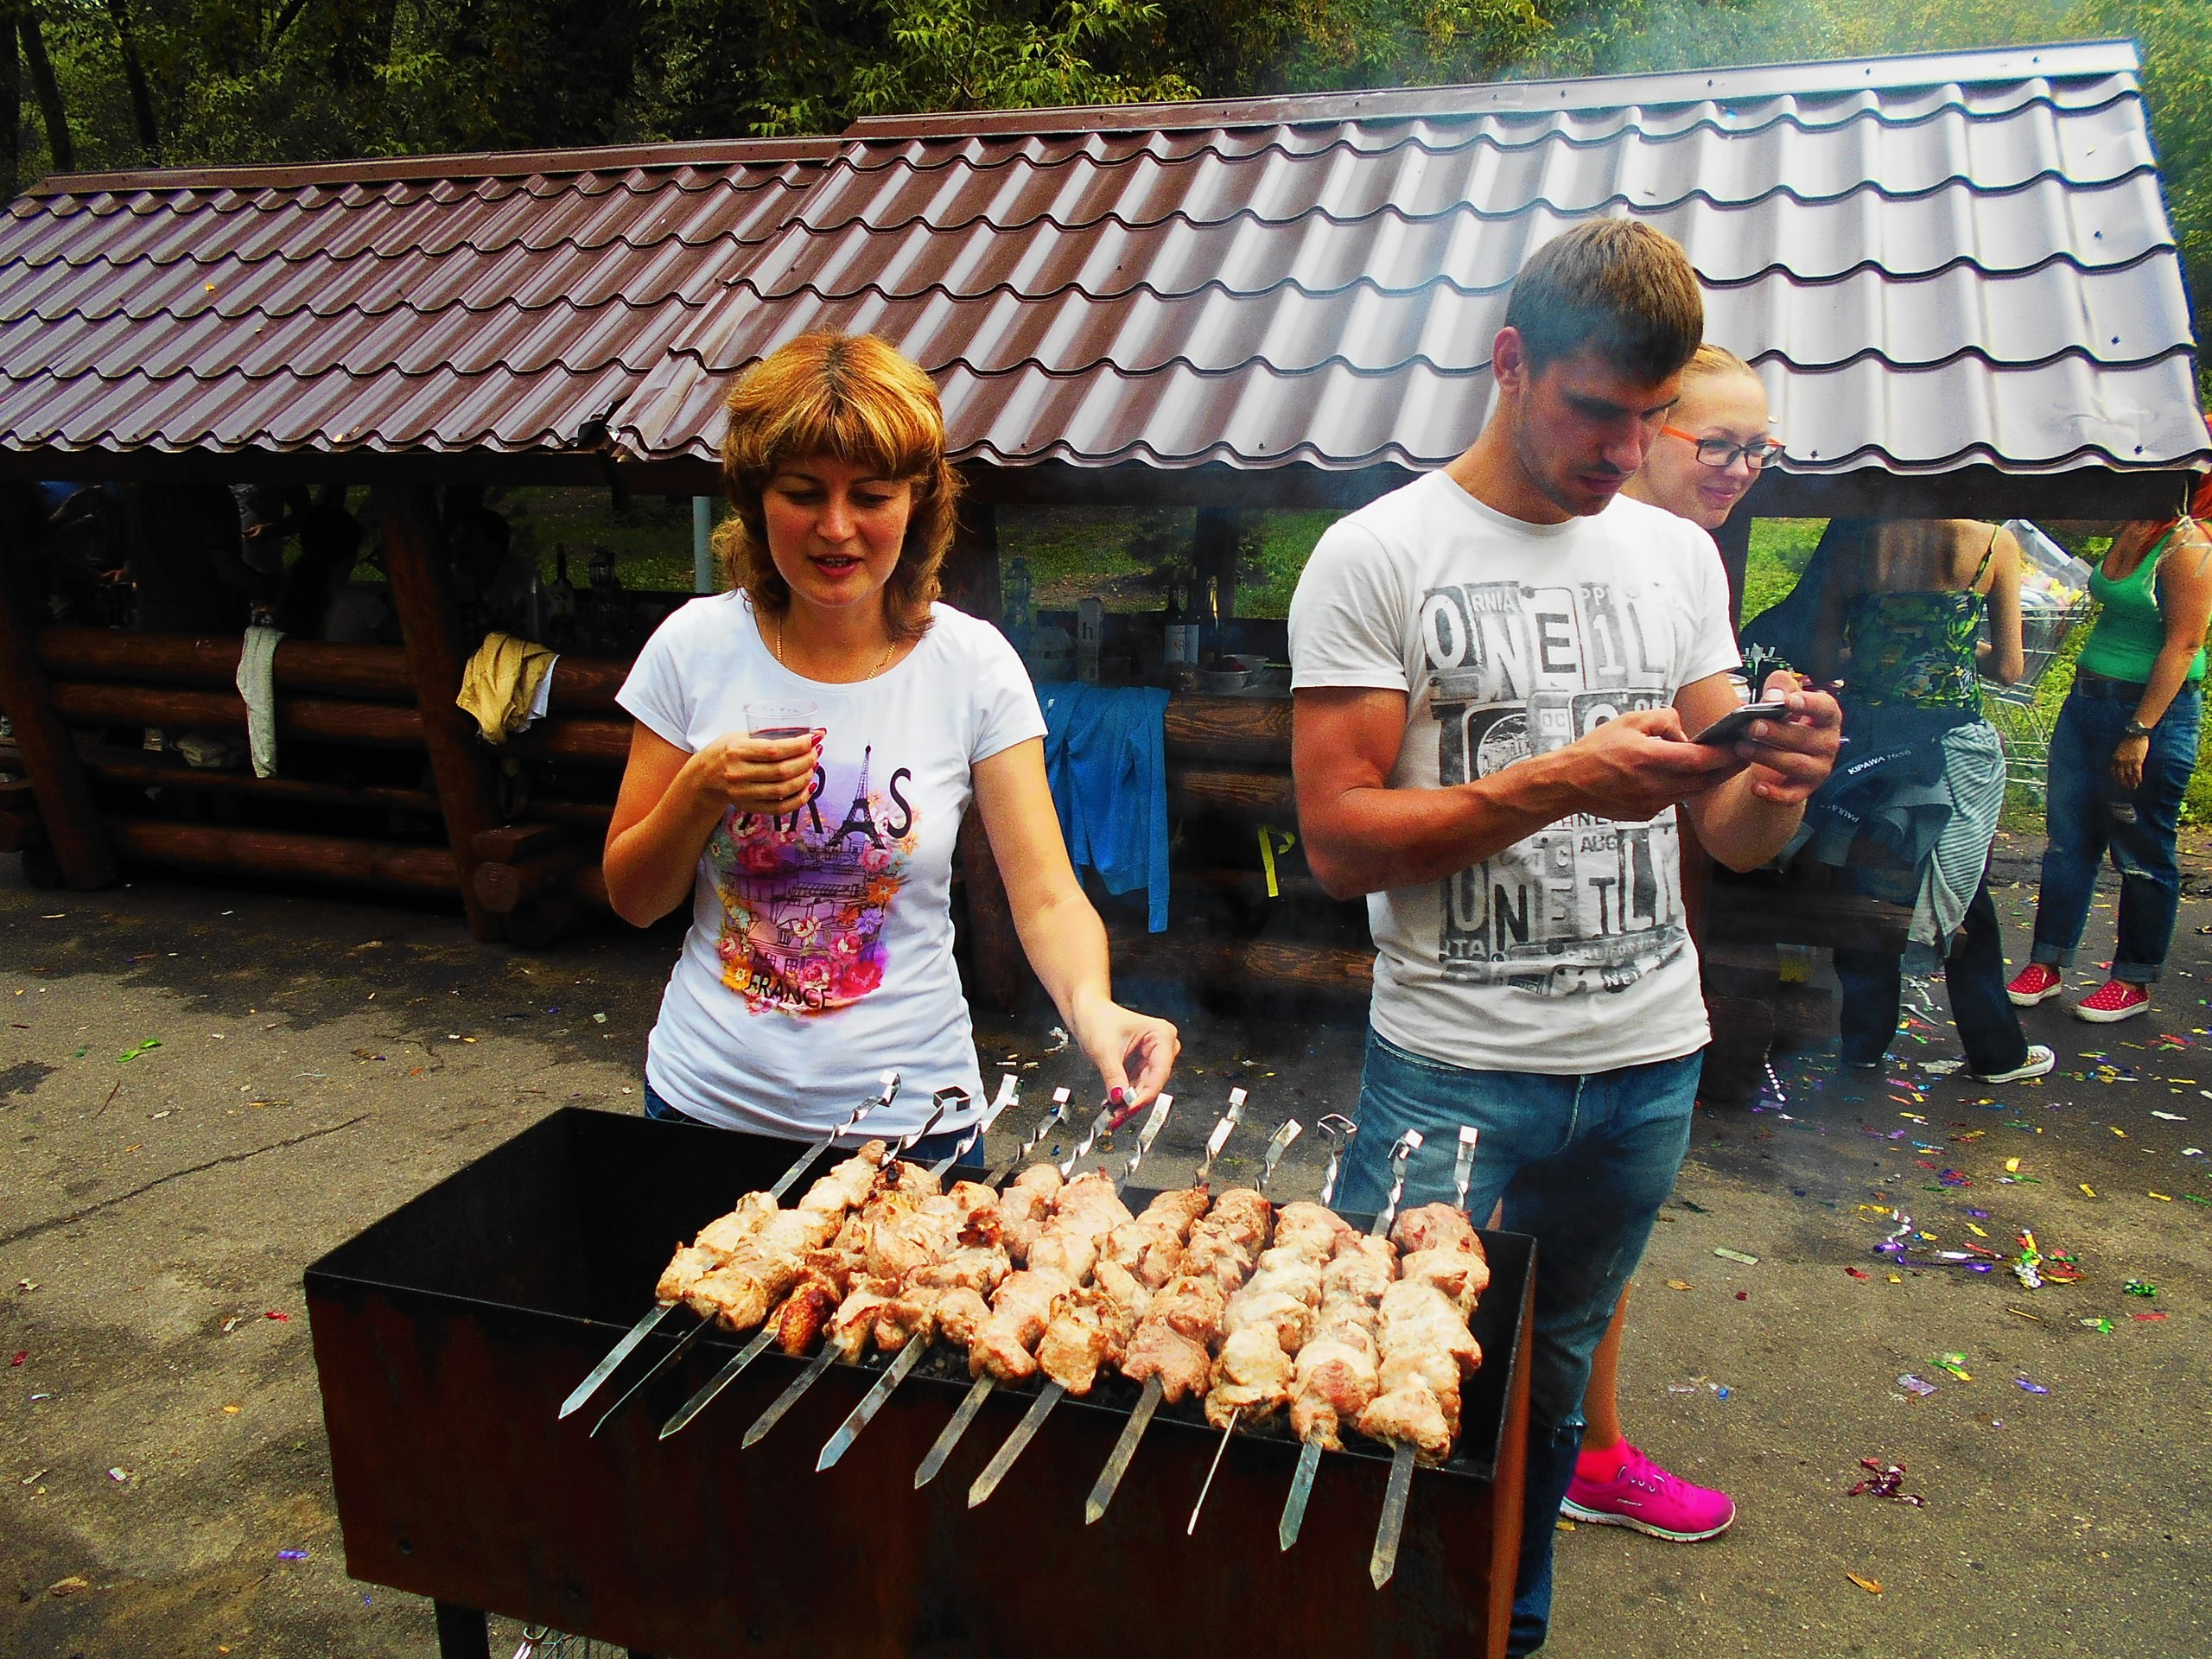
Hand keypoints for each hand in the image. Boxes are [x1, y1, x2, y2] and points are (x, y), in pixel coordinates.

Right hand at [686, 729, 823, 818]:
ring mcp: (743, 793)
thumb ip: (770, 736)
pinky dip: (799, 799)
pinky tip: (808, 788)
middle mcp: (738, 773)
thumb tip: (812, 733)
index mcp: (736, 751)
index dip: (799, 746)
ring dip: (805, 778)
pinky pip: (780, 808)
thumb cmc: (725, 752)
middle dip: (806, 761)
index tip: (814, 739)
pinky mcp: (749, 807)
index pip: (774, 750)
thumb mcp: (740, 736)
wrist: (703, 778)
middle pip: (782, 771)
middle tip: (816, 752)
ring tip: (812, 766)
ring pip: (783, 790)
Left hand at [1071, 995, 1179, 1109]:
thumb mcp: (1105, 1050)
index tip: (1130, 1107)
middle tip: (1119, 1115)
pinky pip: (1137, 1085)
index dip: (1145, 1093)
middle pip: (1154, 1082)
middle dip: (1136, 1100)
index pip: (1159, 1072)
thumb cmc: (1097, 1018)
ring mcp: (1152, 1055)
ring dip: (1130, 1101)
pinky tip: (1114, 1104)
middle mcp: (1162, 1045)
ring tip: (1113, 1113)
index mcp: (1161, 1034)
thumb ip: (1114, 1077)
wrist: (1085, 1012)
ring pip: (1145, 1086)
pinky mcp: (1142, 1063)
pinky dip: (1126, 1095)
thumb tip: (1121, 1099)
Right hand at [1552, 706, 1743, 821]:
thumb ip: (1664, 720)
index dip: (1725, 755)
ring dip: (1707, 780)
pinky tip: (1678, 777)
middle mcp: (1654, 785)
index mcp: (1650, 758)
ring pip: (1690, 792)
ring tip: (1720, 766)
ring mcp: (1651, 803)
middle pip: (1703, 781)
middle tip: (1745, 757)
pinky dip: (1680, 787)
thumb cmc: (1596, 748)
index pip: (1700, 760)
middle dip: (1727, 769)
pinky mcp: (1646, 814)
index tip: (1742, 747)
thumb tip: (1686, 734)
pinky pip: (1672, 799)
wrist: (1569, 783)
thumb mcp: (1629, 721)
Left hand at [1731, 672, 1843, 804]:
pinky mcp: (1804, 789)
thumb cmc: (1783, 721)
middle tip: (1752, 726)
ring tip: (1742, 747)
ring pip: (1796, 764)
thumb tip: (1772, 697)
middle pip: (1805, 739)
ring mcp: (1818, 769)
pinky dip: (1774, 793)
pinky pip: (1792, 795)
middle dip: (1777, 732)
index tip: (1789, 701)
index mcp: (1826, 718)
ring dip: (1768, 757)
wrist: (1779, 754)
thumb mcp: (1781, 700)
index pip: (1826, 709)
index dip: (1810, 704)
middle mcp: (1828, 744)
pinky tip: (1756, 787)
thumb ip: (1778, 689)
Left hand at [2112, 733, 2149, 790]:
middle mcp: (2120, 761)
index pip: (2113, 771)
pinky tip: (2140, 782)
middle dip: (2124, 782)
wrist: (2136, 733)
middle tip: (2127, 788)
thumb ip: (2120, 756)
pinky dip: (2138, 778)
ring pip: (2129, 775)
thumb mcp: (2121, 748)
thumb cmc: (2129, 739)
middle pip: (2121, 775)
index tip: (2118, 782)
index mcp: (2115, 757)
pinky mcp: (2137, 761)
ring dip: (2132, 782)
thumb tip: (2123, 763)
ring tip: (2134, 787)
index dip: (2116, 778)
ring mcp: (2128, 761)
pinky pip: (2137, 772)